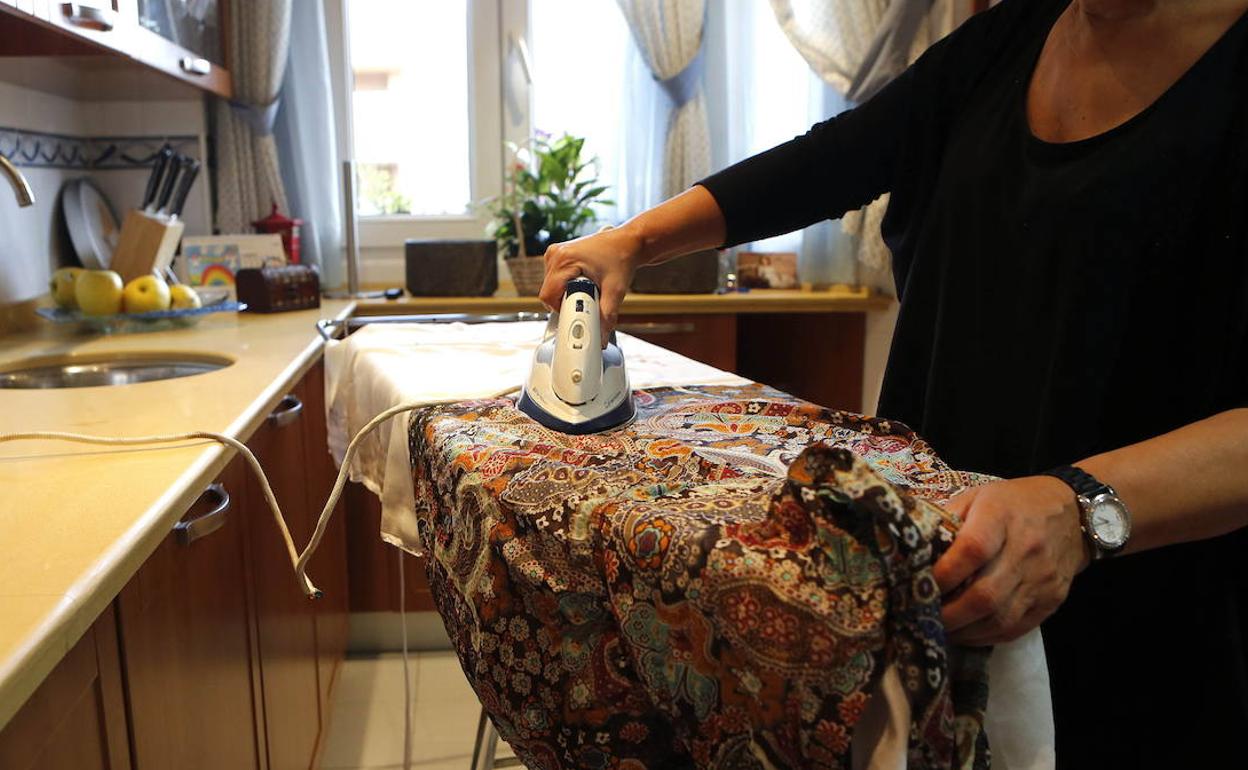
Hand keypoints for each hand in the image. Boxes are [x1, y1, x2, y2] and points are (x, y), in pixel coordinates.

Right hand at [539, 225, 642, 338]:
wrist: (628, 242)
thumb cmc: (622, 258)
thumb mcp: (616, 290)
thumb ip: (607, 316)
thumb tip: (602, 337)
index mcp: (564, 259)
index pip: (548, 296)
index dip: (562, 310)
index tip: (579, 315)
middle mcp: (555, 254)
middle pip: (548, 293)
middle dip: (567, 304)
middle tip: (588, 302)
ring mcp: (555, 254)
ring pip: (551, 288)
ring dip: (567, 296)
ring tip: (588, 290)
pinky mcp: (559, 256)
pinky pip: (555, 281)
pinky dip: (567, 288)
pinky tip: (584, 285)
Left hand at [933, 476, 1089, 645]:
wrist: (1074, 515)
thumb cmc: (1014, 503)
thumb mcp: (978, 496)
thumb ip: (946, 519)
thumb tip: (911, 545)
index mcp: (1001, 517)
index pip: (971, 551)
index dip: (943, 574)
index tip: (918, 584)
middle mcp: (1025, 550)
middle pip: (985, 595)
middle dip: (948, 613)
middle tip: (922, 617)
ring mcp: (1042, 579)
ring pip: (1000, 618)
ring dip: (964, 630)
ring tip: (940, 629)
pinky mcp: (1052, 601)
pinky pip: (1016, 628)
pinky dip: (986, 636)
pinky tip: (966, 632)